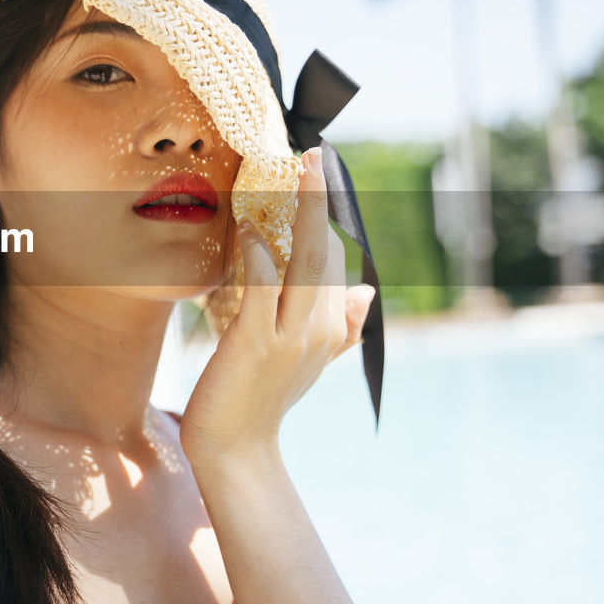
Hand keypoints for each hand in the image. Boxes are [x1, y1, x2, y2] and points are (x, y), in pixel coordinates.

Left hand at [180, 147, 375, 466]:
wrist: (236, 448)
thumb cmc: (263, 399)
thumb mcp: (308, 360)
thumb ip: (339, 325)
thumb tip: (367, 288)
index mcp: (331, 328)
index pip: (336, 260)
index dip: (326, 215)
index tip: (317, 171)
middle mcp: (319, 329)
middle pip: (327, 254)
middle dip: (321, 201)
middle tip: (313, 155)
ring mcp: (290, 338)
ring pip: (307, 265)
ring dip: (304, 215)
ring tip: (298, 171)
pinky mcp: (256, 345)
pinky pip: (263, 293)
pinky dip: (261, 260)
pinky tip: (252, 232)